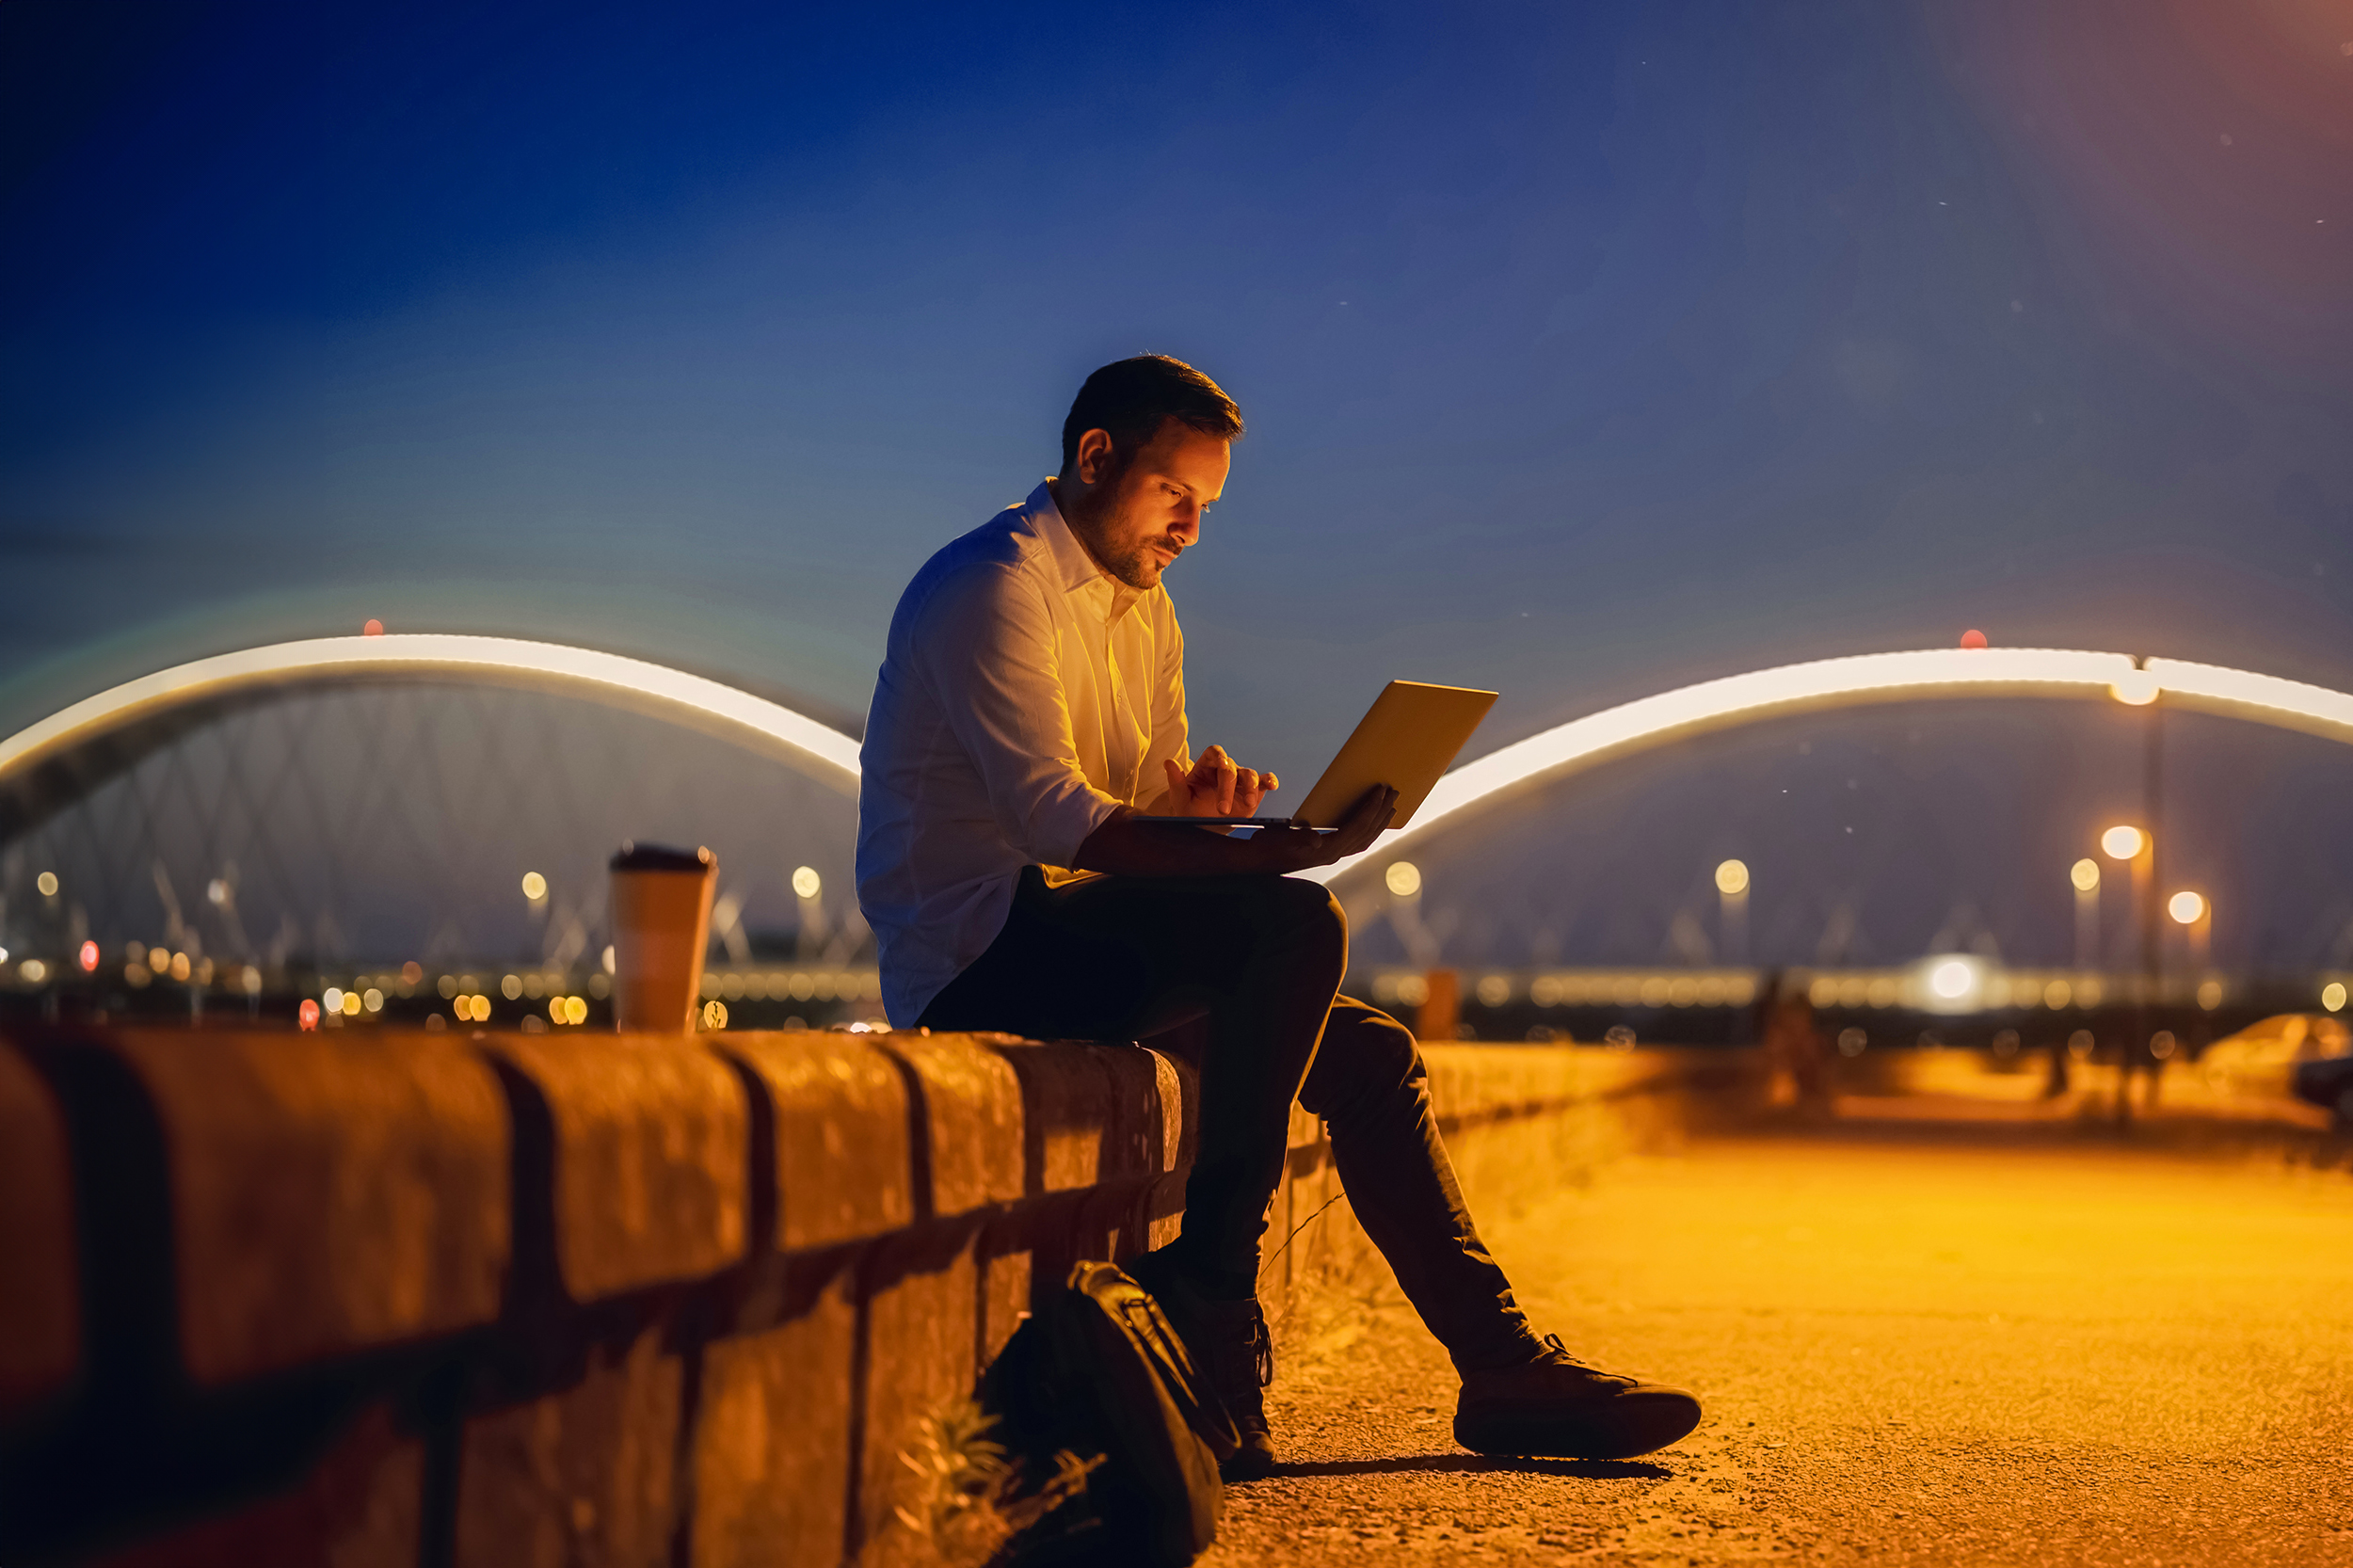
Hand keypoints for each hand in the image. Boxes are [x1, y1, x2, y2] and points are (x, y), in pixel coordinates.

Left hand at [1162, 745, 1279, 817]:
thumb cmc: (1190, 810)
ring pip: (1250, 774)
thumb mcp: (1179, 798)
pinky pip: (1264, 781)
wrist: (1204, 827)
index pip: (1215, 753)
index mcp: (1207, 766)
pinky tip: (1272, 786)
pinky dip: (1269, 780)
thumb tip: (1168, 762)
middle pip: (1232, 768)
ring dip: (1251, 788)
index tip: (1221, 769)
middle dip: (1228, 788)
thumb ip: (1175, 781)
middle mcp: (1225, 769)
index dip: (1219, 760)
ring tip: (1249, 804)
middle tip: (1222, 810)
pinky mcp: (1253, 790)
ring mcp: (1240, 779)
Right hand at [1248, 783, 1396, 870]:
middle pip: (1366, 832)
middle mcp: (1333, 854)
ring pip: (1365, 838)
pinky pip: (1357, 841)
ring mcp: (1332, 855)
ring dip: (1379, 821)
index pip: (1357, 826)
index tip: (1382, 790)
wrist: (1255, 861)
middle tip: (1394, 792)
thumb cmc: (1267, 846)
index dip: (1372, 808)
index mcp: (1326, 850)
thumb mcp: (1280, 839)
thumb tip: (1317, 839)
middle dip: (1382, 812)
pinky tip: (1371, 822)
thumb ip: (1301, 839)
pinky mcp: (1327, 853)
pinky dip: (1369, 830)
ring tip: (1390, 805)